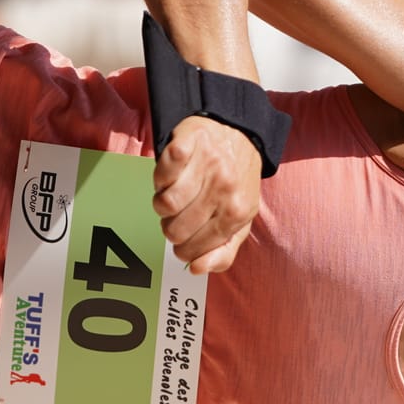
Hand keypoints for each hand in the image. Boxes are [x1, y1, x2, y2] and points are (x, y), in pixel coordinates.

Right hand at [153, 115, 260, 273]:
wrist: (242, 134)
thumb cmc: (237, 183)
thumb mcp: (240, 222)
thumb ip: (223, 252)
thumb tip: (196, 269)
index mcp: (237, 213)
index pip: (192, 248)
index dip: (181, 248)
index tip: (183, 238)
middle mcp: (225, 188)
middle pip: (174, 229)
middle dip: (171, 226)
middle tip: (180, 214)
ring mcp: (208, 163)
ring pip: (164, 203)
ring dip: (163, 201)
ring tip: (175, 193)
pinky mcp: (190, 141)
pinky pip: (162, 169)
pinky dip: (161, 175)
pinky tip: (173, 173)